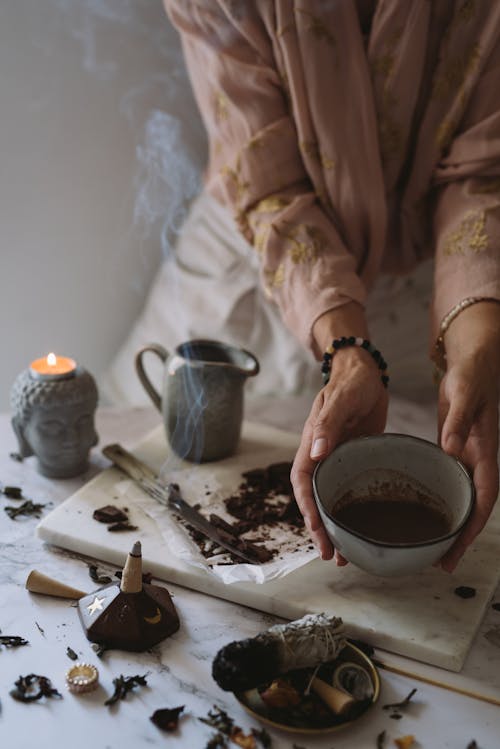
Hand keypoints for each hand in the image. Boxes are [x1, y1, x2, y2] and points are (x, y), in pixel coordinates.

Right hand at [291, 327, 387, 561]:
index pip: (303, 482)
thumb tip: (315, 454)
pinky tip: (361, 528)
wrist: (367, 372)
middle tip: (331, 556)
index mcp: (312, 443)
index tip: (317, 530)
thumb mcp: (341, 399)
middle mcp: (321, 456)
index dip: (308, 509)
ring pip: (331, 499)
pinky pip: (349, 491)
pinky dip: (352, 512)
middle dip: (319, 528)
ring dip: (334, 526)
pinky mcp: (355, 461)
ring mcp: (338, 460)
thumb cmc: (352, 382)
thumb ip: (328, 424)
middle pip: (314, 499)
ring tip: (344, 556)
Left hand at [438, 301, 499, 571]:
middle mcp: (478, 459)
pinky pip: (450, 482)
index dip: (472, 525)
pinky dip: (442, 501)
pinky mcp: (455, 450)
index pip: (483, 497)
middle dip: (461, 537)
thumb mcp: (465, 392)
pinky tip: (426, 513)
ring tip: (433, 551)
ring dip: (452, 524)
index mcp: (484, 451)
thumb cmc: (472, 374)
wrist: (474, 359)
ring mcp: (467, 456)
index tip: (457, 548)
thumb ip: (459, 419)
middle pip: (473, 507)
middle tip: (442, 564)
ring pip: (462, 498)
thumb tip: (450, 448)